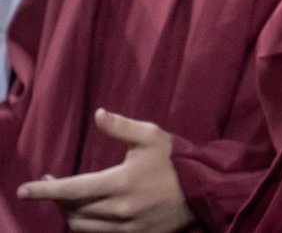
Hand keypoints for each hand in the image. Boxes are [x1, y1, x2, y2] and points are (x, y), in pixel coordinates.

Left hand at [16, 109, 193, 232]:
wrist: (202, 190)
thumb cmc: (176, 160)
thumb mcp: (152, 136)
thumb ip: (122, 127)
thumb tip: (98, 115)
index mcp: (121, 182)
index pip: (72, 189)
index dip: (45, 190)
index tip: (25, 189)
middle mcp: (119, 208)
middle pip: (73, 210)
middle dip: (57, 199)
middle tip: (52, 184)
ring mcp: (125, 226)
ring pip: (82, 226)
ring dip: (69, 214)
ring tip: (68, 200)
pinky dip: (86, 225)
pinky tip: (87, 213)